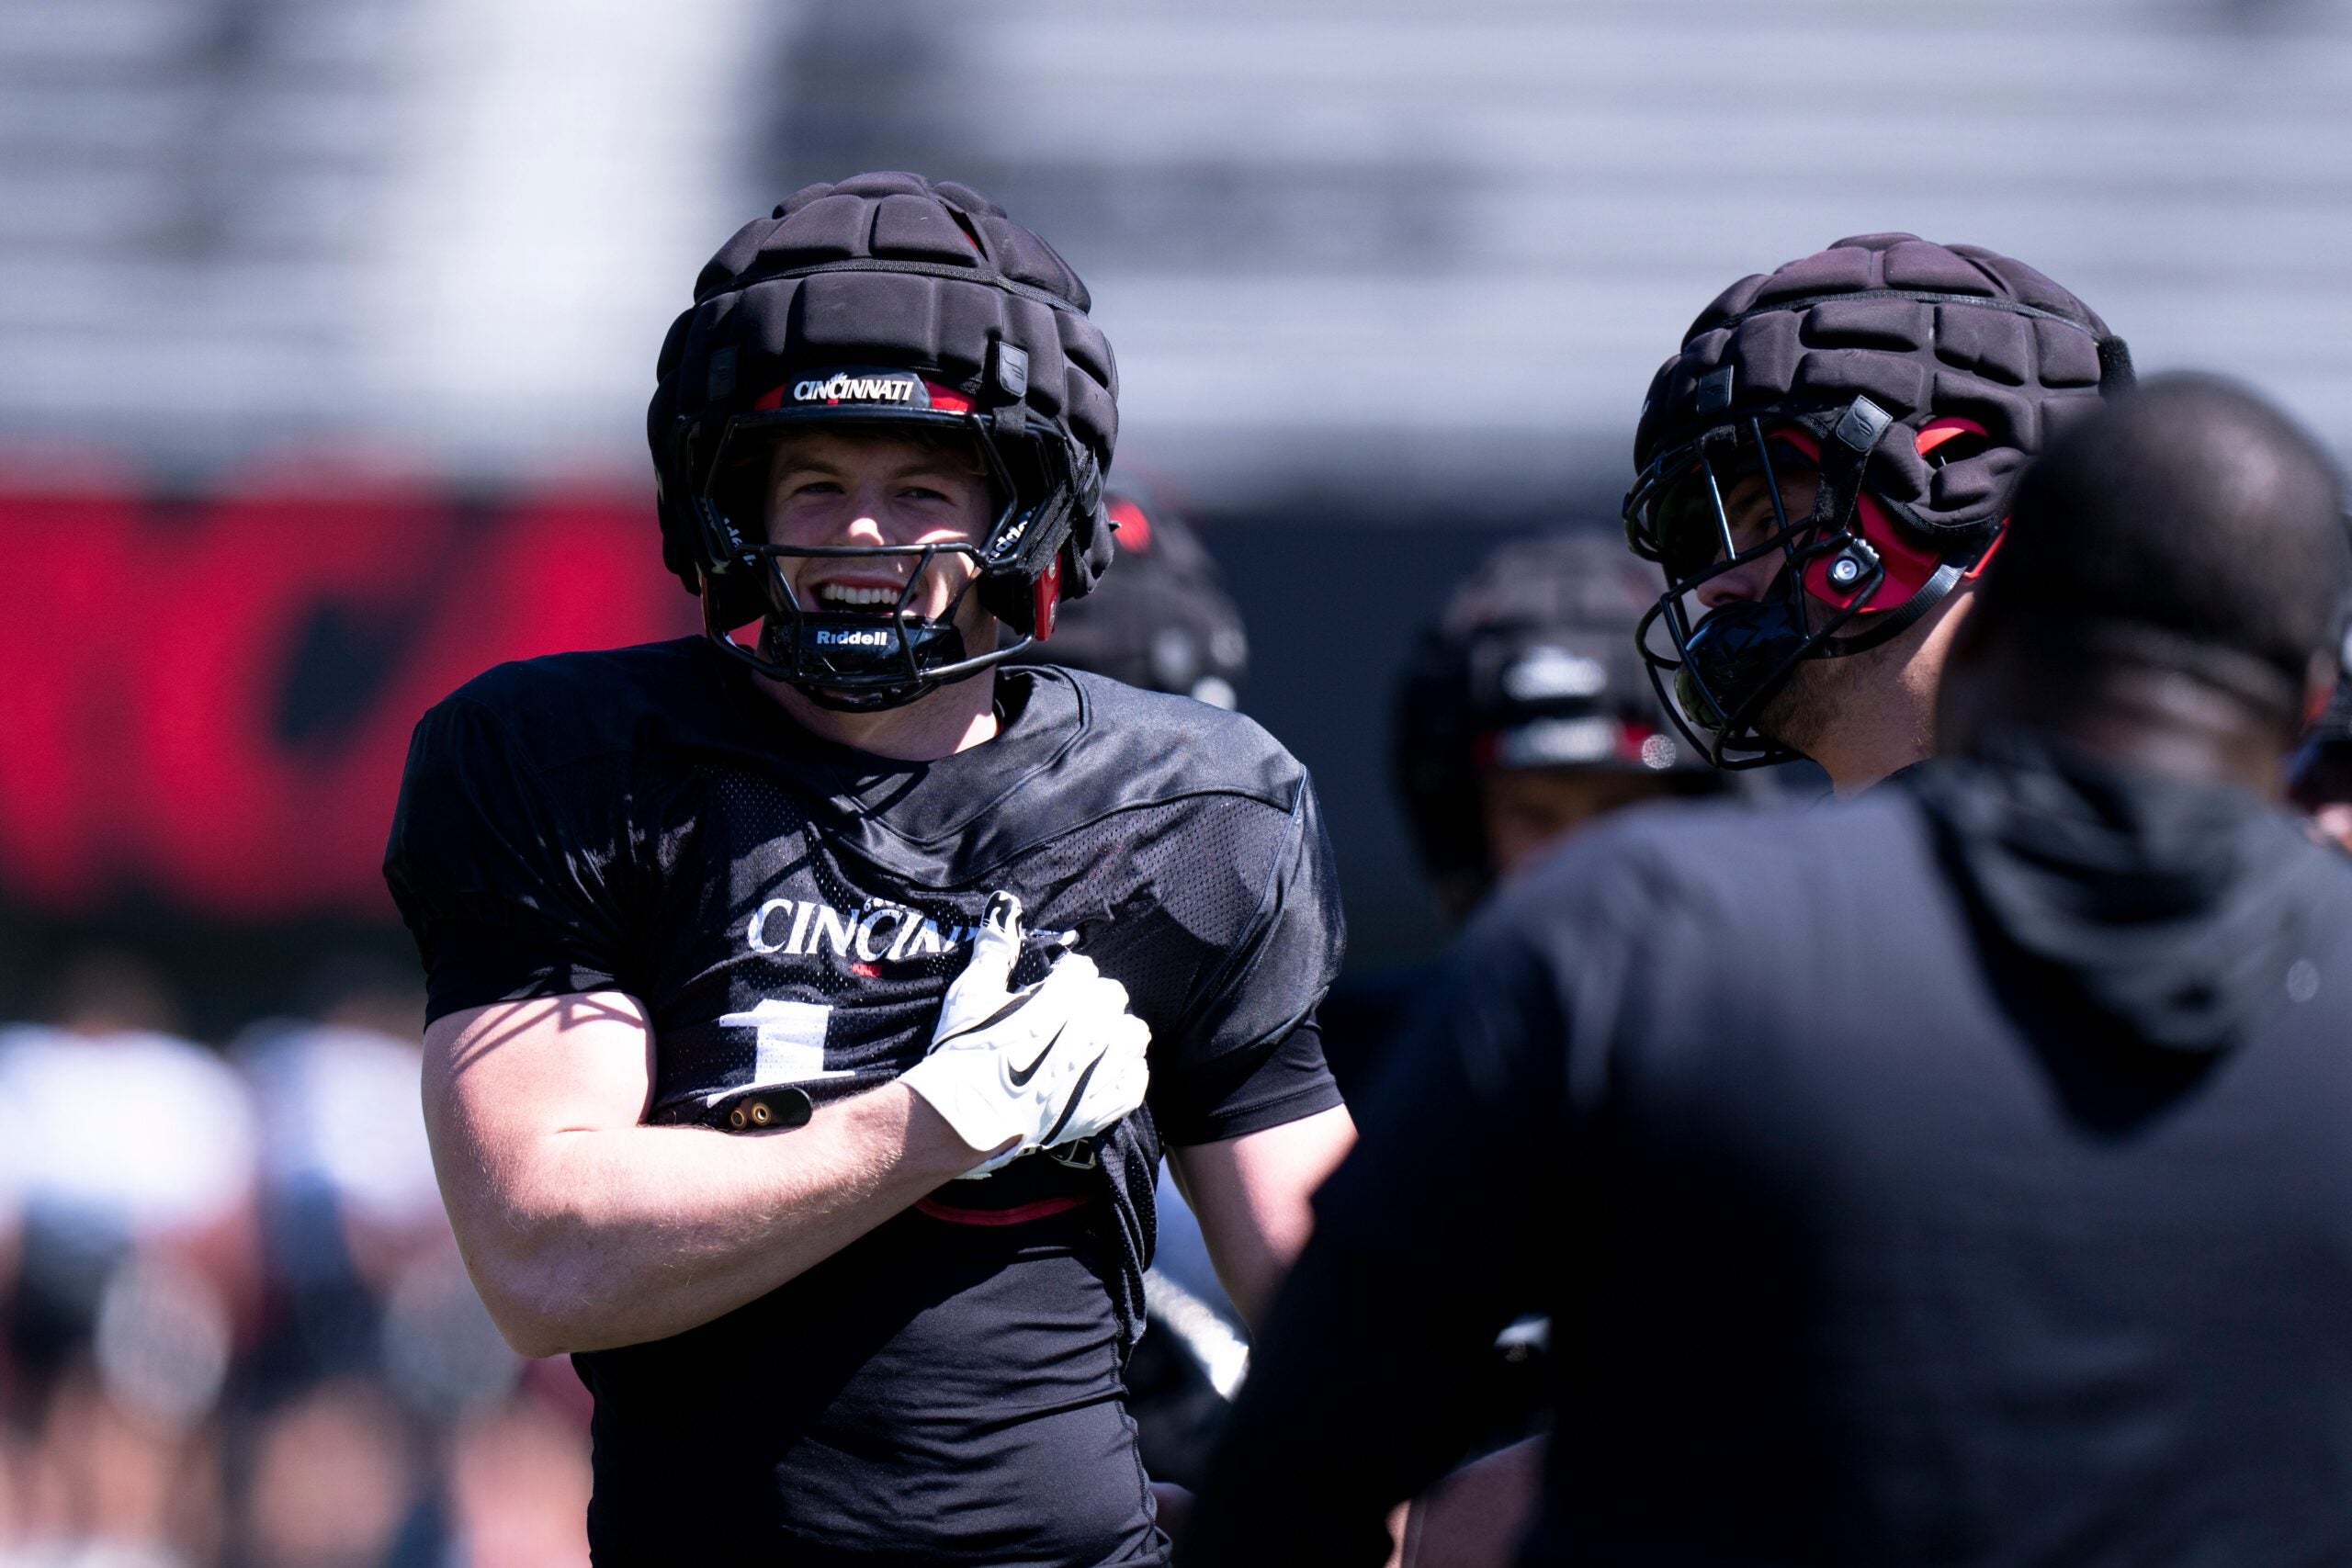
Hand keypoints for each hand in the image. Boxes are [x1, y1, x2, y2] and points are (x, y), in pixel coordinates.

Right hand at [900, 891, 1149, 1176]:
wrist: (954, 1120)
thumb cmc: (961, 1054)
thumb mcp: (970, 995)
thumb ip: (994, 950)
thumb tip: (1005, 906)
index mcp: (1052, 1003)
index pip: (1084, 970)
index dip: (1070, 973)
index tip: (1058, 982)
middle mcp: (1079, 1037)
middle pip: (1113, 998)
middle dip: (1095, 998)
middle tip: (1075, 1009)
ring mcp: (1090, 1077)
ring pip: (1133, 1038)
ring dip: (1118, 1031)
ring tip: (1098, 1036)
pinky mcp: (1093, 1113)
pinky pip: (1134, 1087)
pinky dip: (1129, 1073)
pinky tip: (1112, 1067)